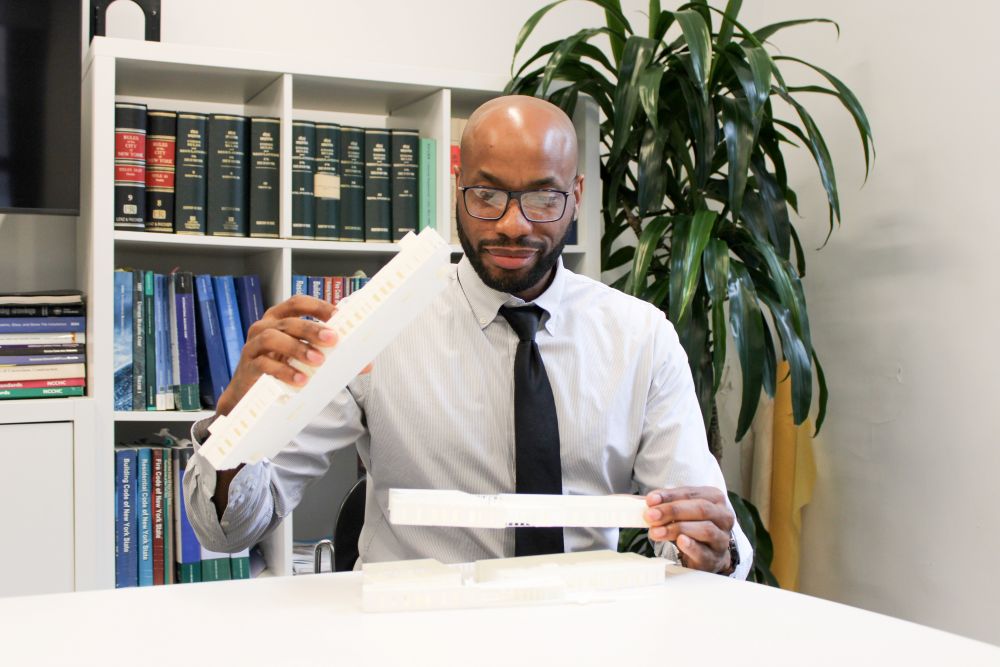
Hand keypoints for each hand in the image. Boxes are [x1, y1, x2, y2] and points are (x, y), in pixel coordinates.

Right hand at [216, 295, 337, 415]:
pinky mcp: (248, 366)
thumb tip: (367, 366)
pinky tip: (300, 380)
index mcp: (279, 319)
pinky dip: (284, 371)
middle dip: (312, 329)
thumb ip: (331, 357)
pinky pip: (264, 364)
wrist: (251, 397)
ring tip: (318, 361)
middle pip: (289, 321)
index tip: (338, 315)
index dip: (317, 306)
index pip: (297, 303)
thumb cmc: (281, 369)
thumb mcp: (304, 359)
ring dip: (297, 348)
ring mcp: (253, 346)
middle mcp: (264, 327)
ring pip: (273, 337)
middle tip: (333, 339)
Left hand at [643, 486, 735, 573]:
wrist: (707, 554)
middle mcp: (723, 517)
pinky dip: (691, 546)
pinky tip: (679, 541)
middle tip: (651, 516)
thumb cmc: (692, 527)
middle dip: (673, 511)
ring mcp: (721, 538)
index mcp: (714, 498)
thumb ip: (664, 505)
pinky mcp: (715, 559)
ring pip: (705, 529)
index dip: (669, 496)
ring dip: (677, 529)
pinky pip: (705, 552)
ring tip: (656, 532)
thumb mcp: (681, 512)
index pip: (691, 493)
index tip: (650, 500)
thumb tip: (642, 502)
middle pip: (701, 509)